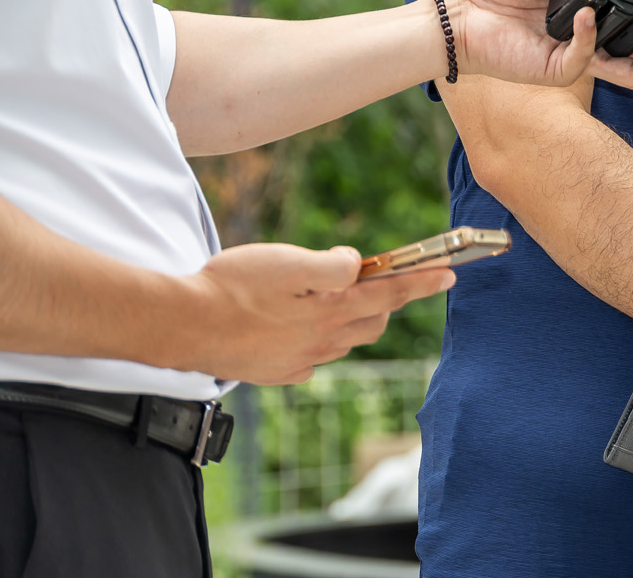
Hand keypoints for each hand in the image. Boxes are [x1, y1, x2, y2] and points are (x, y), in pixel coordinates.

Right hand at [182, 243, 452, 384]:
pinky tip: (301, 327)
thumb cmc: (232, 286)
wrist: (183, 327)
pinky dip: (320, 340)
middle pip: (373, 320)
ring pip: (344, 340)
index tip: (450, 272)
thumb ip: (329, 265)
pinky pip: (313, 357)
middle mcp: (322, 341)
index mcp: (330, 309)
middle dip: (387, 299)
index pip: (391, 293)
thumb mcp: (286, 261)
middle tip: (387, 279)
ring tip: (339, 298)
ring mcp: (299, 361)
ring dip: (353, 319)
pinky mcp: (277, 371)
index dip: (422, 281)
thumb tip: (356, 264)